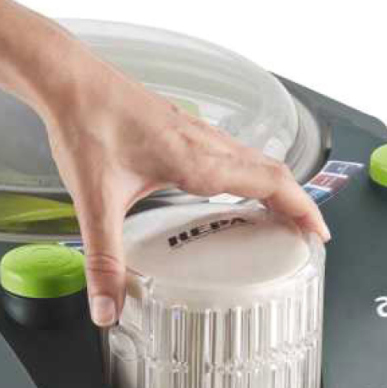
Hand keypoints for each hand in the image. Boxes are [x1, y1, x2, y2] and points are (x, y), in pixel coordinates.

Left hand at [38, 46, 330, 326]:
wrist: (67, 78)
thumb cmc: (85, 125)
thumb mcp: (94, 203)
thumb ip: (102, 260)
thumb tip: (106, 309)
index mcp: (198, 160)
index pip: (272, 184)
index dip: (302, 210)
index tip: (319, 235)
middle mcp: (206, 142)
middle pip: (272, 171)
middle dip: (296, 204)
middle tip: (306, 235)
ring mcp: (196, 130)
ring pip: (254, 159)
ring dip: (275, 187)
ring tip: (279, 217)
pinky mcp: (182, 126)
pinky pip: (232, 151)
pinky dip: (249, 173)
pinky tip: (232, 189)